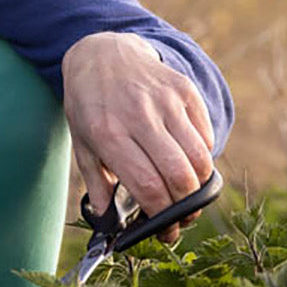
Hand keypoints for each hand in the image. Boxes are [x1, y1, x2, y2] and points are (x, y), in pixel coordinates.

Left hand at [62, 32, 214, 243]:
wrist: (102, 54)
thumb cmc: (90, 105)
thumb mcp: (82, 143)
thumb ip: (96, 186)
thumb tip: (108, 227)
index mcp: (108, 133)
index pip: (148, 186)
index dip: (161, 217)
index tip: (164, 232)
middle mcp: (139, 115)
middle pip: (179, 176)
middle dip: (185, 208)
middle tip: (180, 218)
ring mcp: (165, 100)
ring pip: (199, 159)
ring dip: (198, 187)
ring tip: (186, 195)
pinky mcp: (184, 90)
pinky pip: (205, 136)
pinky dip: (202, 158)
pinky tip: (186, 161)